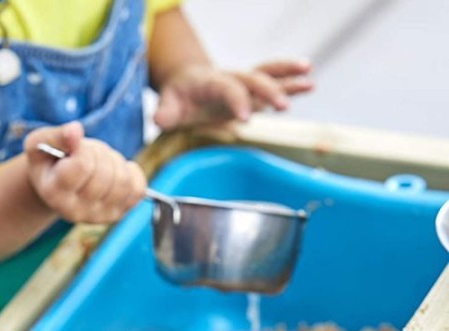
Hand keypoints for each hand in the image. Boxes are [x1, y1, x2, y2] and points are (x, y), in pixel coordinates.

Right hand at [23, 122, 145, 223]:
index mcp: (54, 193)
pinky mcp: (117, 214)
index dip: (83, 149)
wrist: (56, 186)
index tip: (74, 147)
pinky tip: (113, 172)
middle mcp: (75, 211)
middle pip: (105, 173)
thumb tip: (76, 131)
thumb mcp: (41, 142)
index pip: (82, 166)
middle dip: (99, 154)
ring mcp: (98, 216)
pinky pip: (138, 188)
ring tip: (98, 163)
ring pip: (123, 181)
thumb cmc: (48, 160)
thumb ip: (56, 135)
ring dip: (114, 162)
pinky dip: (130, 172)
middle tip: (86, 155)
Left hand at [154, 59, 313, 129]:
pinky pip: (274, 82)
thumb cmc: (178, 97)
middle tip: (281, 107)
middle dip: (268, 91)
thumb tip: (159, 119)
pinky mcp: (252, 91)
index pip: (227, 89)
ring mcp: (244, 83)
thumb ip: (165, 112)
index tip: (244, 118)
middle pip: (252, 80)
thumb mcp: (167, 105)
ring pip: (267, 74)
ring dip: (287, 76)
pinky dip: (291, 82)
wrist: (187, 83)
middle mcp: (231, 78)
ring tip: (308, 79)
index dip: (236, 101)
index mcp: (211, 82)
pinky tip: (309, 84)